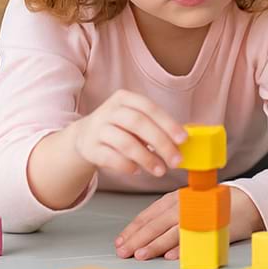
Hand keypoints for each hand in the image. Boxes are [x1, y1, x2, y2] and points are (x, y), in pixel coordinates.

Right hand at [68, 89, 186, 177]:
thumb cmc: (120, 128)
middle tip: (176, 160)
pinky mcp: (89, 148)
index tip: (183, 140)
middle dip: (161, 143)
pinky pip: (110, 158)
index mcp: (125, 98)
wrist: (84, 136)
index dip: (168, 123)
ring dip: (147, 158)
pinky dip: (126, 165)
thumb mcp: (135, 120)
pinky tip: (137, 170)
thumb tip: (182, 142)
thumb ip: (156, 127)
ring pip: (125, 142)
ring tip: (160, 170)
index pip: (150, 108)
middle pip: (138, 123)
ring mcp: (97, 129)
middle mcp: (109, 110)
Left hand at [115, 185, 262, 259]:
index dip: (133, 229)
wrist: (247, 201)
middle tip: (123, 252)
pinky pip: (195, 238)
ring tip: (141, 255)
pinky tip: (170, 256)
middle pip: (156, 223)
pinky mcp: (214, 226)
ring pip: (172, 231)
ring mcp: (199, 215)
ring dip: (155, 244)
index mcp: (176, 199)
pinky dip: (182, 247)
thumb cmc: (212, 206)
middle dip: (138, 239)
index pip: (149, 214)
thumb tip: (143, 234)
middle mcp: (185, 205)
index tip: (120, 241)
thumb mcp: (186, 205)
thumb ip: (167, 216)